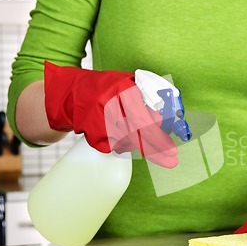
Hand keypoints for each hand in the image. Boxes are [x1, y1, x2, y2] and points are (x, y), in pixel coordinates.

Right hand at [44, 61, 177, 166]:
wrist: (74, 92)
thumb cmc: (109, 88)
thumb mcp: (130, 85)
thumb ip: (147, 100)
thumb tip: (165, 122)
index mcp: (122, 91)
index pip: (143, 121)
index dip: (158, 138)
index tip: (172, 150)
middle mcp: (108, 107)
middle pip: (136, 136)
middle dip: (156, 151)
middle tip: (171, 161)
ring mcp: (97, 123)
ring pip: (127, 143)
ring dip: (139, 144)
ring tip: (135, 133)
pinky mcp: (91, 135)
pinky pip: (114, 146)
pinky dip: (121, 143)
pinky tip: (116, 130)